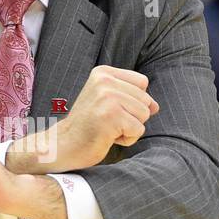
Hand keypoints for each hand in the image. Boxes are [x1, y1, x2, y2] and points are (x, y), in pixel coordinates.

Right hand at [39, 65, 157, 170]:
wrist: (63, 145)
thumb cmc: (88, 126)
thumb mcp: (108, 103)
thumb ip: (132, 98)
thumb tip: (156, 106)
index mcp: (103, 73)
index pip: (142, 83)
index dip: (134, 101)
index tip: (110, 110)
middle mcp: (105, 81)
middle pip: (145, 99)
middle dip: (133, 117)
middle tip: (107, 123)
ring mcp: (107, 97)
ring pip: (144, 114)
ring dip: (130, 128)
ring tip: (107, 129)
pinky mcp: (110, 116)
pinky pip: (138, 130)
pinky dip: (126, 139)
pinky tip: (107, 137)